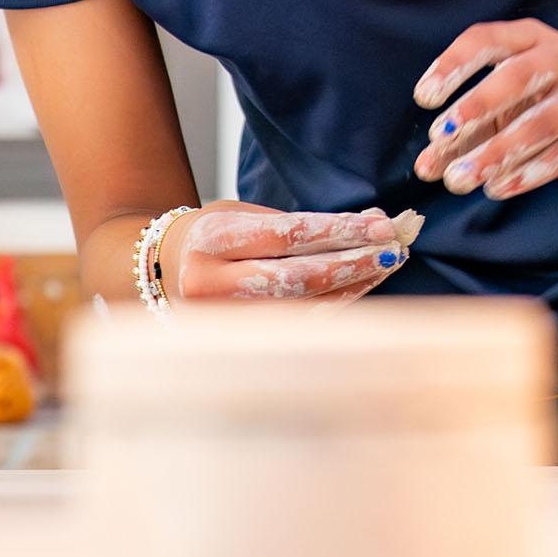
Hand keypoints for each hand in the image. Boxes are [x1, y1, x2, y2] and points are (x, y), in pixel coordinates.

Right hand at [159, 203, 410, 306]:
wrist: (162, 272)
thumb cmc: (214, 235)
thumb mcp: (241, 214)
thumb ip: (296, 223)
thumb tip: (368, 222)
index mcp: (214, 239)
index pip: (288, 234)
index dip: (339, 230)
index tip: (382, 223)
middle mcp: (215, 284)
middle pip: (299, 277)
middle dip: (353, 261)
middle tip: (395, 248)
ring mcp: (227, 321)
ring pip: (305, 306)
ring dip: (354, 284)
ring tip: (388, 263)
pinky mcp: (240, 342)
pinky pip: (301, 324)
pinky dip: (337, 303)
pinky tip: (363, 285)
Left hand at [412, 20, 557, 197]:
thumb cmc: (536, 109)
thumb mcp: (498, 112)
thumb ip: (462, 133)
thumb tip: (426, 165)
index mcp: (530, 38)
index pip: (486, 39)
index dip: (452, 65)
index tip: (423, 97)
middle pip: (516, 76)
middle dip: (475, 107)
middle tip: (440, 136)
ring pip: (540, 122)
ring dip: (495, 153)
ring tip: (458, 178)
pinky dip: (526, 174)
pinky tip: (496, 187)